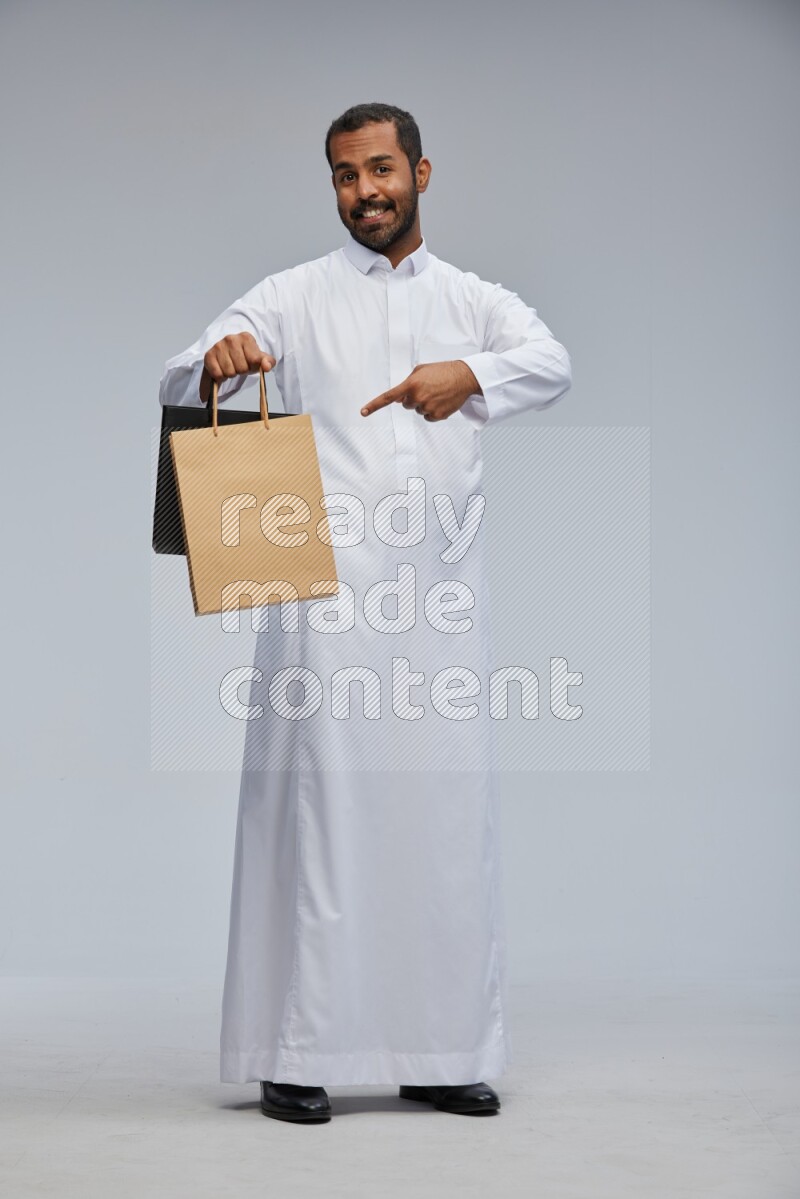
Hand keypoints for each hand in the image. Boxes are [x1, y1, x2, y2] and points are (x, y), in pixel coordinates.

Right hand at [199, 333, 275, 403]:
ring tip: (231, 367)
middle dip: (241, 371)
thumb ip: (268, 362)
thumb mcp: (259, 360)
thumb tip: (267, 367)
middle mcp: (231, 339)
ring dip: (231, 374)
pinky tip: (222, 369)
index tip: (250, 363)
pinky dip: (220, 376)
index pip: (254, 360)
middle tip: (239, 366)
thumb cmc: (245, 357)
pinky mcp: (208, 355)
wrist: (226, 357)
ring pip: (229, 372)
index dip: (253, 366)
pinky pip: (218, 374)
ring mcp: (218, 346)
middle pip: (241, 368)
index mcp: (246, 338)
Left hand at [360, 360, 481, 421]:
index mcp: (411, 385)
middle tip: (428, 388)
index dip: (374, 405)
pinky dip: (433, 411)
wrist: (464, 377)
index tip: (363, 412)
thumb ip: (408, 382)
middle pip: (406, 405)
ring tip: (438, 393)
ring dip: (425, 404)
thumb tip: (399, 397)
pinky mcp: (437, 416)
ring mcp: (428, 408)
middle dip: (414, 398)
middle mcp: (417, 398)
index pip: (389, 397)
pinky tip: (442, 401)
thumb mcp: (421, 370)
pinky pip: (428, 417)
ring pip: (418, 411)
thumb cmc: (442, 371)